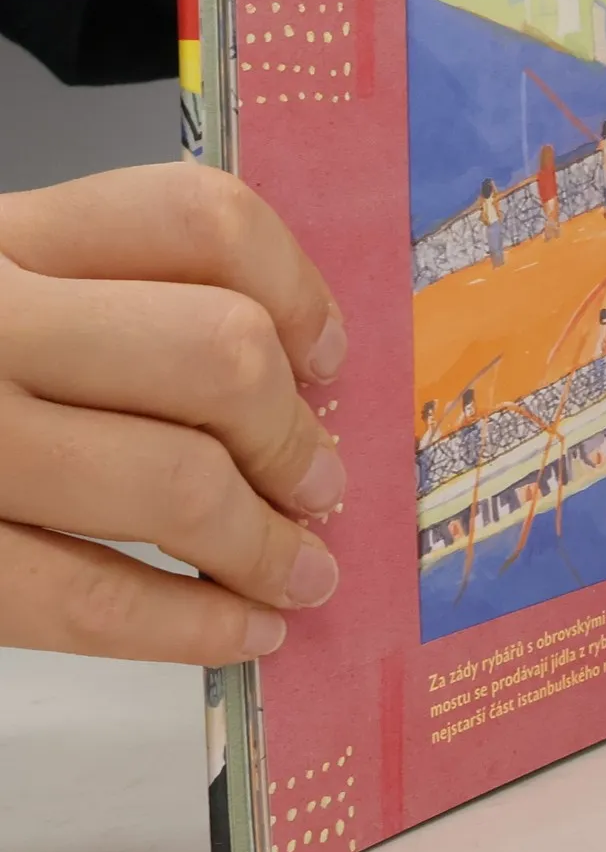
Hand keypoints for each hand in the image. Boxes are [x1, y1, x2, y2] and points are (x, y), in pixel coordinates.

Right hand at [0, 162, 345, 662]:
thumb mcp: (8, 280)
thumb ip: (123, 291)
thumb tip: (303, 368)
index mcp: (11, 234)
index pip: (199, 218)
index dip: (296, 288)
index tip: (327, 356)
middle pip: (214, 353)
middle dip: (294, 434)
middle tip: (325, 482)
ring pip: (170, 481)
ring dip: (266, 542)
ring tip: (303, 570)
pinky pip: (79, 600)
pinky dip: (186, 628)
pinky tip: (241, 633)